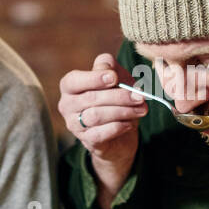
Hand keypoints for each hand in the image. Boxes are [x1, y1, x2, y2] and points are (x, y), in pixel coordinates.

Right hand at [58, 53, 147, 208]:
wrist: (120, 133)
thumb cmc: (115, 98)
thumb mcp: (116, 78)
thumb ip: (110, 67)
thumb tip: (109, 70)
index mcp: (70, 86)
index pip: (74, 81)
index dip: (94, 78)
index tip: (114, 77)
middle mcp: (67, 105)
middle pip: (90, 98)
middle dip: (118, 96)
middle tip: (140, 96)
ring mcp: (74, 125)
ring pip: (95, 116)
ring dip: (122, 111)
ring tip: (141, 109)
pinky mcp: (86, 141)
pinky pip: (100, 134)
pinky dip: (117, 127)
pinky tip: (130, 123)